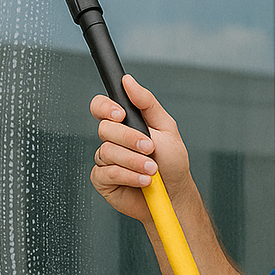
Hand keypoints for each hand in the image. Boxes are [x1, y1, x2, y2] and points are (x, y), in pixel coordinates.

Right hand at [89, 75, 194, 221]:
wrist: (174, 194)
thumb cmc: (171, 161)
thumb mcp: (166, 127)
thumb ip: (147, 103)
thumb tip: (128, 81)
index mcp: (125, 124)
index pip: (101, 107)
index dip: (105, 107)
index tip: (121, 114)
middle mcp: (112, 140)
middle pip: (105, 129)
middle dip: (130, 139)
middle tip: (149, 148)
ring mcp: (106, 160)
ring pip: (107, 152)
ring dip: (134, 161)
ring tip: (152, 169)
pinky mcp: (103, 180)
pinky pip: (106, 173)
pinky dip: (128, 176)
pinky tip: (142, 180)